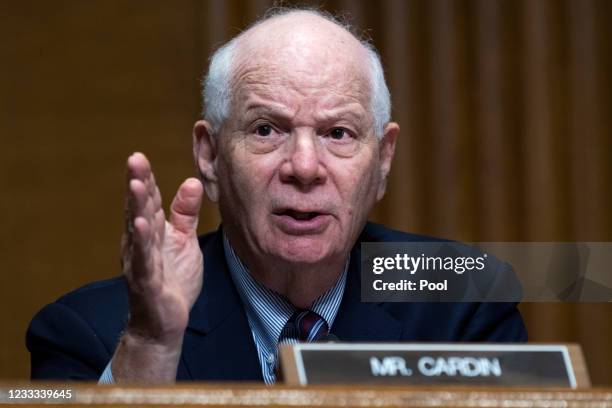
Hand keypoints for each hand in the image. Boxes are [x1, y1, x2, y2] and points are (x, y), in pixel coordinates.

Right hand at [113, 152, 203, 382]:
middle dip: (137, 183)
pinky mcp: (147, 281)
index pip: (148, 201)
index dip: (145, 178)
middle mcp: (141, 243)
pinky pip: (144, 260)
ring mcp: (141, 261)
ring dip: (137, 207)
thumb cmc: (173, 280)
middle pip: (139, 209)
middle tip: (134, 159)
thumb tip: (192, 181)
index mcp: (151, 231)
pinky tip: (141, 225)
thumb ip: (185, 213)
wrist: (165, 322)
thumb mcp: (184, 241)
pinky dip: (142, 242)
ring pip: (138, 230)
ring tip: (137, 183)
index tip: (140, 156)